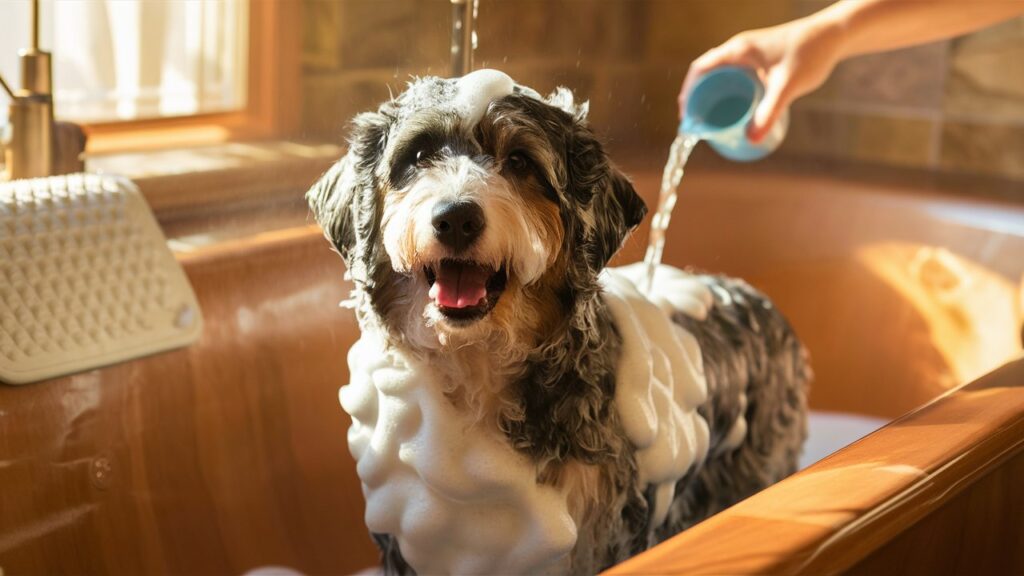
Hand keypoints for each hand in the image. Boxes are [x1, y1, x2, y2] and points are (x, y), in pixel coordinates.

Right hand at [678, 16, 844, 142]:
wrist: (834, 35)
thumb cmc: (811, 54)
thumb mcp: (788, 86)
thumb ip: (770, 112)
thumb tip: (751, 140)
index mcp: (738, 50)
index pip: (700, 69)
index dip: (688, 91)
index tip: (686, 115)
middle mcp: (739, 49)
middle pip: (706, 73)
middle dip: (697, 97)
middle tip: (696, 122)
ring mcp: (749, 53)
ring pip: (720, 74)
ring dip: (711, 94)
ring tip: (710, 118)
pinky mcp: (760, 58)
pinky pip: (733, 74)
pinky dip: (726, 90)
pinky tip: (732, 107)